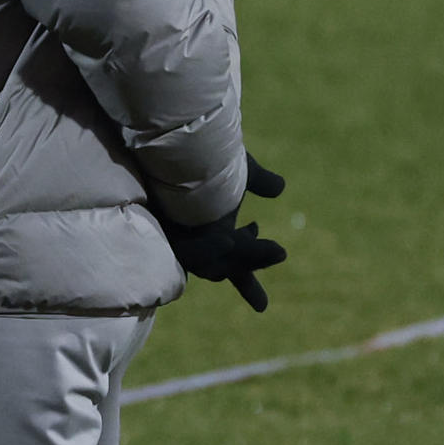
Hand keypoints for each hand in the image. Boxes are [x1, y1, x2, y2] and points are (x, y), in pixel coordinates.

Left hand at [157, 154, 286, 311]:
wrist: (167, 137)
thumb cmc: (198, 147)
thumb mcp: (233, 165)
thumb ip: (255, 179)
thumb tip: (279, 188)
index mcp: (210, 227)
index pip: (233, 263)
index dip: (247, 284)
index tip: (261, 307)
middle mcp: (193, 237)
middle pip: (224, 267)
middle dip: (253, 260)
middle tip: (280, 251)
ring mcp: (177, 238)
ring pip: (212, 265)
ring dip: (240, 257)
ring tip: (256, 237)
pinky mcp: (163, 233)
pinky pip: (190, 254)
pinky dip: (210, 250)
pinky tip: (226, 239)